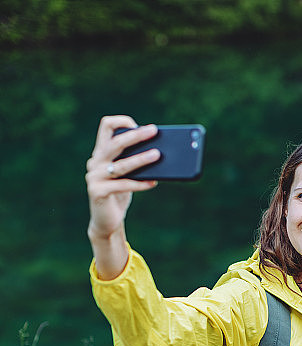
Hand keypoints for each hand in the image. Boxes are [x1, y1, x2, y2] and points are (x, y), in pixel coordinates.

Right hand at [85, 115, 159, 278]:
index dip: (122, 121)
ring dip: (141, 159)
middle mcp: (95, 162)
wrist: (106, 221)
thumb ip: (136, 161)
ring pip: (121, 165)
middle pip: (115, 142)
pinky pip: (123, 185)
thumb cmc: (120, 193)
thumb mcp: (128, 174)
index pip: (106, 126)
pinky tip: (154, 182)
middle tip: (154, 131)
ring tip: (158, 155)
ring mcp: (95, 177)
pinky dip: (140, 183)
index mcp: (101, 152)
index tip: (138, 124)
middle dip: (136, 136)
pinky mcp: (98, 192)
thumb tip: (162, 151)